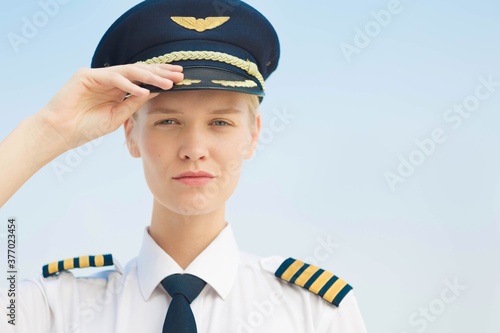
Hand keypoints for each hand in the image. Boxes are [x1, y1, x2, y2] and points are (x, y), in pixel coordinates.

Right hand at [36, 63, 182, 149]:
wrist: (61, 133)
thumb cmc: (87, 127)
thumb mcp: (118, 116)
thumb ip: (134, 103)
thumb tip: (157, 91)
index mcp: (118, 89)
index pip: (143, 79)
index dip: (161, 78)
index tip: (181, 80)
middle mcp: (110, 79)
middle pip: (139, 71)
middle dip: (161, 72)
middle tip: (180, 74)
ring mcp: (98, 75)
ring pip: (128, 71)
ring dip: (150, 76)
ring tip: (168, 82)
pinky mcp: (86, 75)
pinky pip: (113, 77)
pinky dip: (129, 84)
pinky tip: (143, 90)